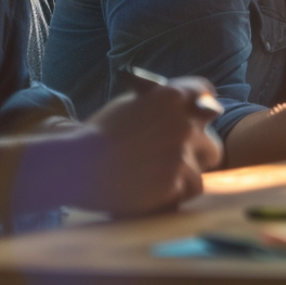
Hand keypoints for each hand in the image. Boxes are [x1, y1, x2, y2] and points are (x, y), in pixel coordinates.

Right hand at [74, 77, 222, 215]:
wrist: (75, 166)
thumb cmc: (96, 134)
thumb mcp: (129, 105)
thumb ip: (160, 104)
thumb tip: (182, 106)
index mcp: (171, 97)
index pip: (205, 91)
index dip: (204, 103)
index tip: (204, 112)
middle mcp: (183, 123)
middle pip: (210, 138)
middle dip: (199, 149)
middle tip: (184, 157)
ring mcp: (181, 154)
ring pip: (204, 167)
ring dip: (188, 173)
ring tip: (167, 179)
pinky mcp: (174, 182)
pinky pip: (189, 189)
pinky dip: (177, 192)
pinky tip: (160, 193)